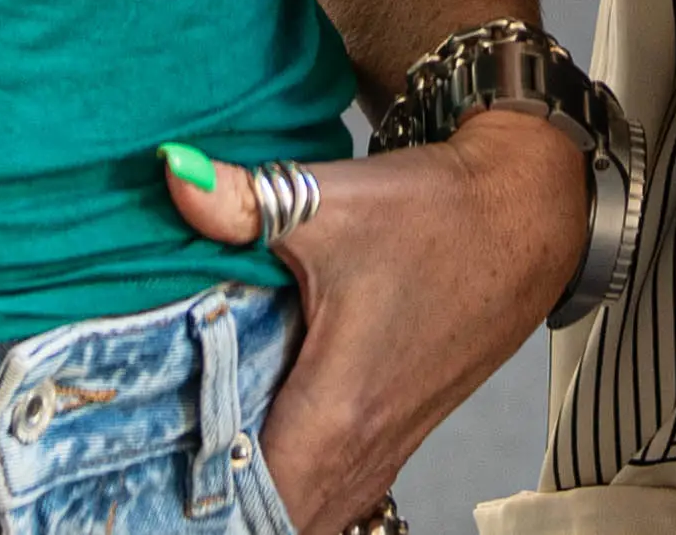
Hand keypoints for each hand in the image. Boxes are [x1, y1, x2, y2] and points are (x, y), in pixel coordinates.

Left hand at [164, 109, 587, 530]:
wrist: (524, 216)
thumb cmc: (437, 216)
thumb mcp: (329, 200)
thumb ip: (241, 200)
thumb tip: (172, 175)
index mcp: (337, 408)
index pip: (253, 501)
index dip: (198, 503)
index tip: (151, 483)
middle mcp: (362, 446)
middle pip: (276, 523)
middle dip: (217, 511)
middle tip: (158, 479)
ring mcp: (384, 449)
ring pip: (307, 517)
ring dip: (255, 505)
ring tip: (197, 473)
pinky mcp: (396, 436)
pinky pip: (333, 497)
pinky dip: (290, 494)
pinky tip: (253, 463)